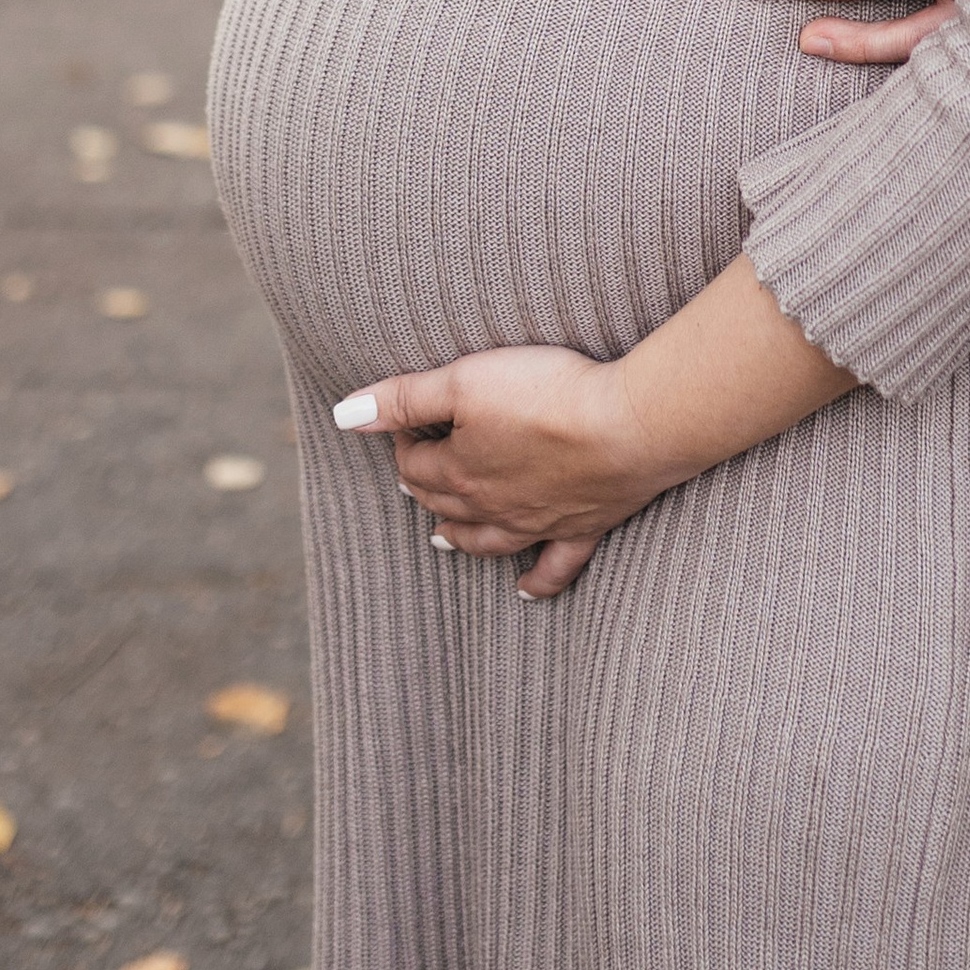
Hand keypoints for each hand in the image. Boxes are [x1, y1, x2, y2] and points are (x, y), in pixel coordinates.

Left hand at [333, 347, 656, 599]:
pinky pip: (554, 567)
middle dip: (425, 486)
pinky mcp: (582, 527)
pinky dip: (536, 582)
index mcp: (459, 472)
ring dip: (460, 538)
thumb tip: (343, 414)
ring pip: (485, 541)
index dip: (405, 438)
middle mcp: (491, 507)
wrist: (627, 426)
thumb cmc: (546, 395)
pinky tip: (524, 590)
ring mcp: (537, 523)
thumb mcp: (465, 380)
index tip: (410, 419)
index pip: (416, 462)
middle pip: (444, 503)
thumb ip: (404, 397)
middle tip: (419, 468)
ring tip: (441, 537)